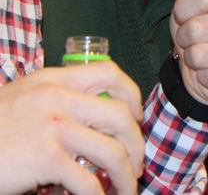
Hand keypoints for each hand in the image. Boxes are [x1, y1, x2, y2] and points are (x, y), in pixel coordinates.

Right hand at [0, 62, 142, 194]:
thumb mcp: (21, 99)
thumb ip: (56, 99)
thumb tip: (93, 118)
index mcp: (52, 80)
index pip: (109, 73)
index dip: (131, 95)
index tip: (135, 117)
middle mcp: (57, 99)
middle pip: (120, 116)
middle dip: (137, 143)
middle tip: (136, 163)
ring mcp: (52, 129)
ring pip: (112, 151)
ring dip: (126, 175)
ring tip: (126, 188)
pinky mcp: (45, 160)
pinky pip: (88, 182)